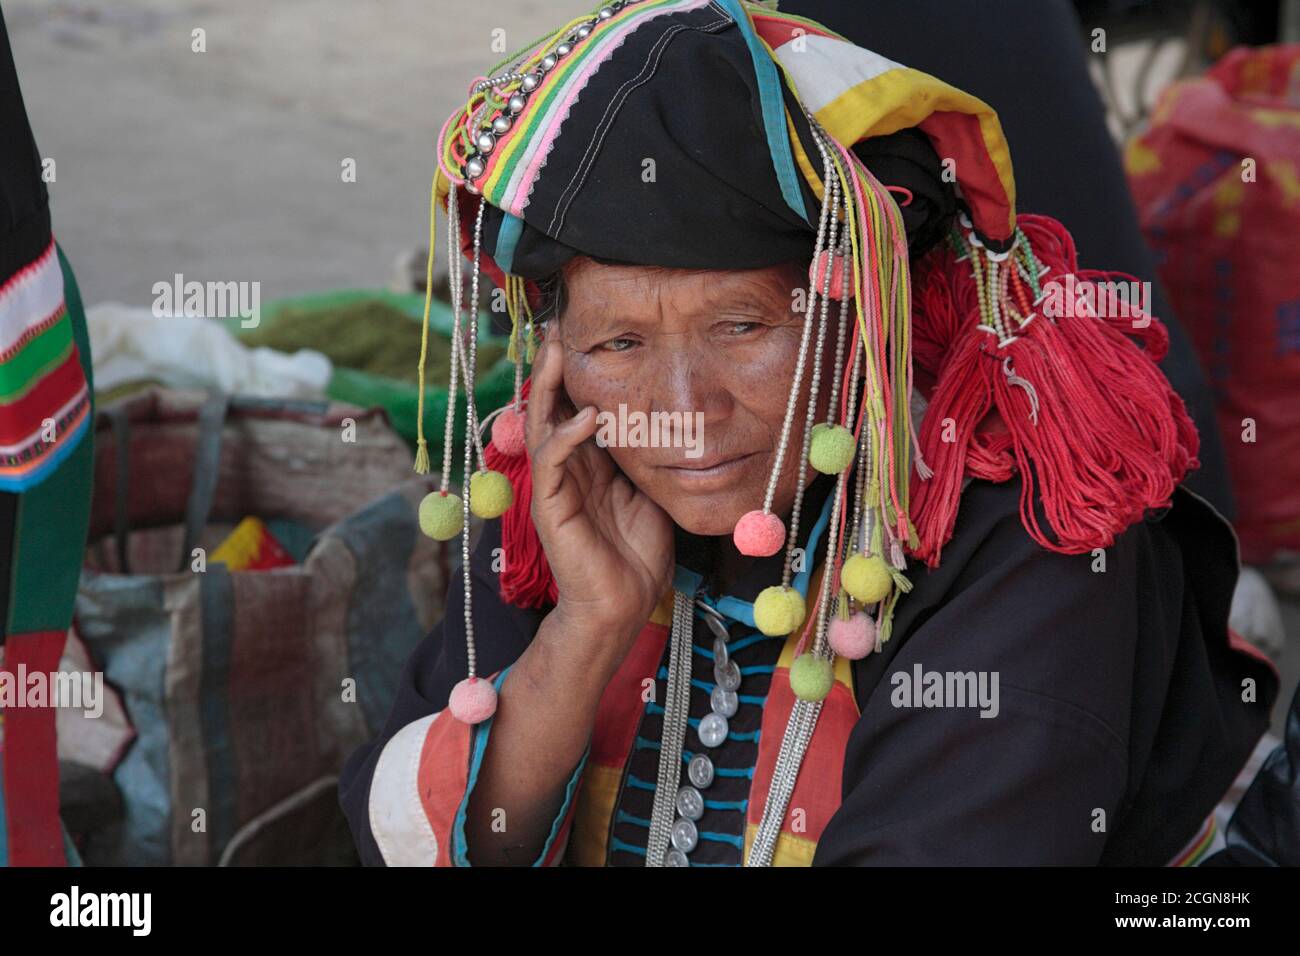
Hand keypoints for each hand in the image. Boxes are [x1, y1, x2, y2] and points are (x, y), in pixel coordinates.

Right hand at [525, 338, 674, 664]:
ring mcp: (555, 483)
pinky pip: (553, 460)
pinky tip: (587, 416)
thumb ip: (644, 455)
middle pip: (551, 402)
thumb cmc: (636, 552)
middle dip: (554, 363)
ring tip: (559, 349)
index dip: (577, 370)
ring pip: (543, 421)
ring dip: (549, 384)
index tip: (586, 331)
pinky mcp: (551, 504)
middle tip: (559, 323)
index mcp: (587, 460)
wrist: (622, 603)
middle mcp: (566, 465)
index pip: (574, 402)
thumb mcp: (649, 490)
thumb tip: (662, 417)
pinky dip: (567, 434)